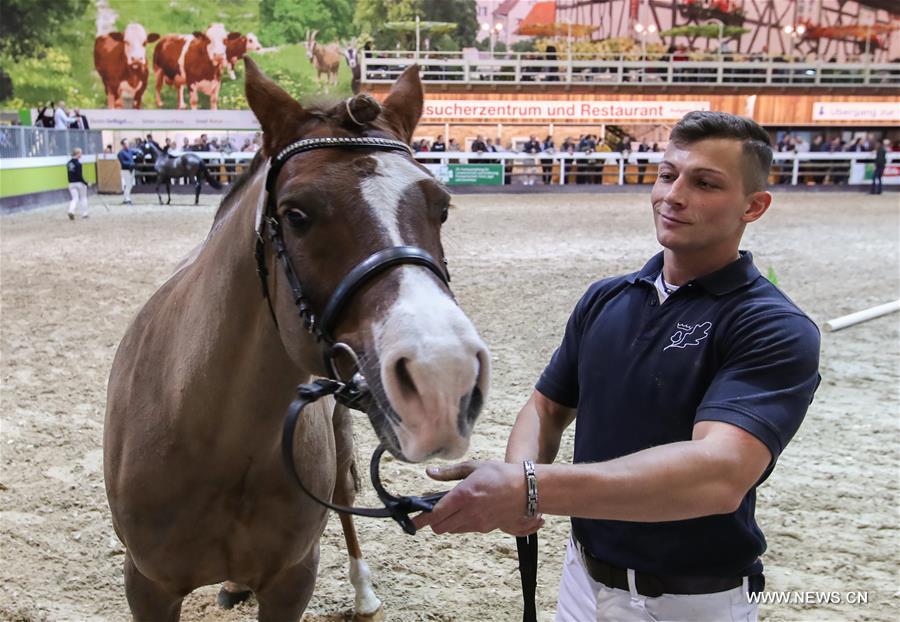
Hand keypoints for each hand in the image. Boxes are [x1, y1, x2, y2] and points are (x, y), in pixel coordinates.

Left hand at [412, 460, 544, 535]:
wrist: (527, 490)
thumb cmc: (500, 474)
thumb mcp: (473, 467)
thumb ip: (449, 473)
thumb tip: (429, 473)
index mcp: (463, 495)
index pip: (435, 514)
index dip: (421, 520)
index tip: (412, 522)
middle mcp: (469, 512)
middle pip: (440, 527)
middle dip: (433, 521)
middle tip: (432, 510)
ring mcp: (478, 522)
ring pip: (452, 530)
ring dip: (447, 522)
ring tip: (451, 508)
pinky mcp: (486, 528)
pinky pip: (465, 529)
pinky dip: (460, 523)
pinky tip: (466, 510)